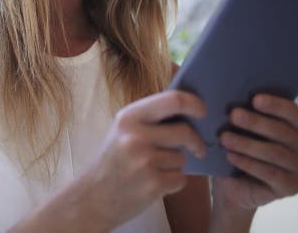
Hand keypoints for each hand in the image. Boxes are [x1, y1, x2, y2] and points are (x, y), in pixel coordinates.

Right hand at [82, 90, 207, 229]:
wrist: (94, 196)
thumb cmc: (115, 160)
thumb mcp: (124, 130)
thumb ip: (151, 118)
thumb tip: (190, 110)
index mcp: (129, 117)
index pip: (173, 100)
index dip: (194, 104)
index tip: (203, 112)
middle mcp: (135, 136)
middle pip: (184, 132)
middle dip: (196, 142)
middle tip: (198, 148)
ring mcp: (144, 161)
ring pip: (182, 157)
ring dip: (175, 165)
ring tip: (154, 169)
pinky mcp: (153, 184)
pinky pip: (181, 178)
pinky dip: (173, 182)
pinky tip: (154, 183)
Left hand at [213, 93, 297, 210]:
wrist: (235, 186)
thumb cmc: (240, 150)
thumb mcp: (242, 131)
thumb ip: (244, 115)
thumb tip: (229, 98)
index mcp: (295, 127)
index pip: (292, 112)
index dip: (275, 104)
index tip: (255, 99)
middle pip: (282, 131)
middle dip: (256, 122)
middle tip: (233, 115)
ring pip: (275, 153)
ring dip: (247, 144)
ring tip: (224, 138)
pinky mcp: (292, 187)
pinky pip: (270, 173)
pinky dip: (248, 163)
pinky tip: (230, 156)